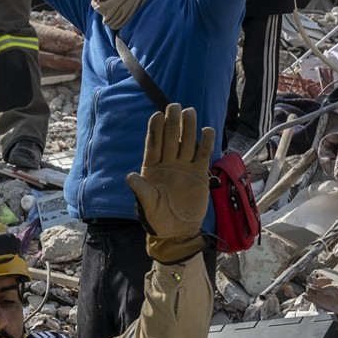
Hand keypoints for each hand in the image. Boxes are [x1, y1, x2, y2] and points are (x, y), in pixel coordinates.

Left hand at [125, 103, 213, 262]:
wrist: (177, 230)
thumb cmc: (158, 219)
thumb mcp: (147, 205)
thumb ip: (141, 191)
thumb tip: (130, 177)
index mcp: (152, 168)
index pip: (153, 144)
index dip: (155, 130)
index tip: (156, 115)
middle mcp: (168, 163)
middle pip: (170, 138)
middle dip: (172, 122)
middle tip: (174, 106)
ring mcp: (184, 167)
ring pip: (186, 142)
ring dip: (188, 128)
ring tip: (190, 112)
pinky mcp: (199, 173)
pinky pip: (203, 155)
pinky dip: (205, 143)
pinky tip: (207, 130)